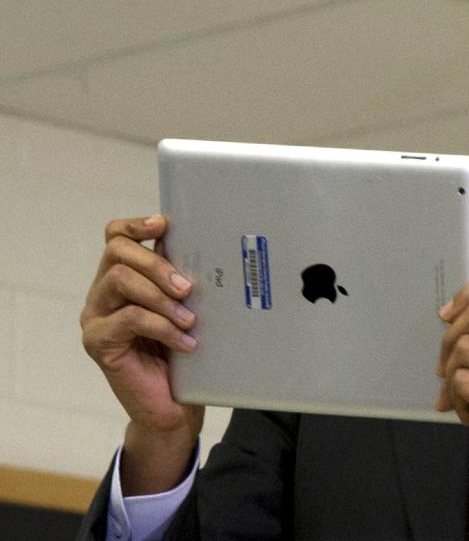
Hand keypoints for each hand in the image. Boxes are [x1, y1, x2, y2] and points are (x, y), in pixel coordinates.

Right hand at [80, 215, 203, 493]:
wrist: (173, 407)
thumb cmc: (183, 354)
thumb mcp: (185, 310)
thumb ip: (182, 282)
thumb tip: (208, 247)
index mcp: (121, 277)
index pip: (116, 236)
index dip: (138, 225)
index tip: (166, 225)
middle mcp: (102, 293)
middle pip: (117, 252)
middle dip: (156, 263)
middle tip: (188, 287)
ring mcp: (95, 317)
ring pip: (120, 280)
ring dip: (161, 296)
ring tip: (189, 318)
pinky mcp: (98, 343)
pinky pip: (129, 319)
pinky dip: (163, 327)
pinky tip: (186, 341)